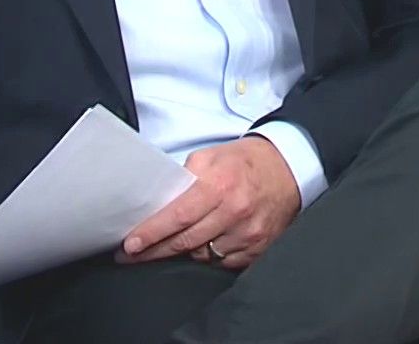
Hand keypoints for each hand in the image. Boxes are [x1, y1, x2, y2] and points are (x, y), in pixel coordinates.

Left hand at [116, 137, 301, 270]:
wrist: (289, 170)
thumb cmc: (245, 162)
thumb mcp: (211, 157)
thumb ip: (184, 178)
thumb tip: (158, 204)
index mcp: (220, 185)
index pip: (177, 217)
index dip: (151, 234)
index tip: (130, 246)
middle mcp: (235, 212)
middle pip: (185, 242)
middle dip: (154, 250)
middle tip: (131, 255)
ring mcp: (248, 234)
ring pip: (202, 255)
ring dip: (183, 251)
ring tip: (170, 243)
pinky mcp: (257, 249)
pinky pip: (222, 262)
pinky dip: (209, 254)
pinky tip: (205, 242)